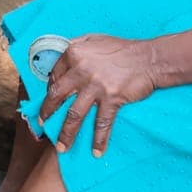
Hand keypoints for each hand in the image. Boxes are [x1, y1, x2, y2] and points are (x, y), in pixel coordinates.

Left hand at [38, 35, 158, 157]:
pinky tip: (97, 152)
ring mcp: (95, 86)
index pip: (54, 75)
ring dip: (66, 134)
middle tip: (44, 124)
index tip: (50, 99)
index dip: (50, 89)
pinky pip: (102, 123)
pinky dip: (99, 139)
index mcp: (74, 54)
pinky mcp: (111, 98)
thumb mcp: (94, 39)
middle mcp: (81, 70)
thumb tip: (62, 61)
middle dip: (47, 113)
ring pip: (74, 114)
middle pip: (57, 96)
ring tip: (61, 147)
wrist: (148, 58)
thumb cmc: (122, 49)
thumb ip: (77, 47)